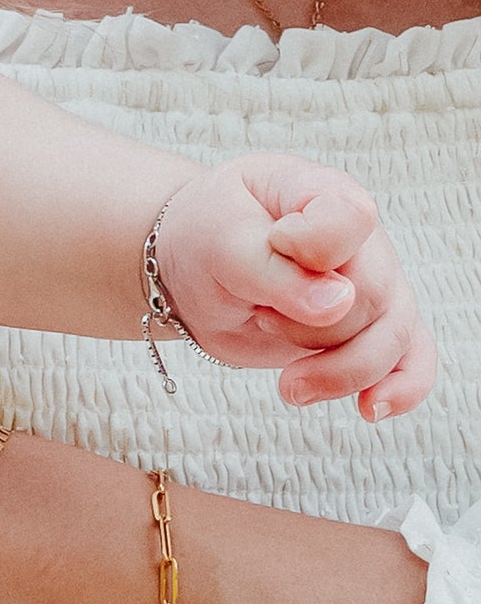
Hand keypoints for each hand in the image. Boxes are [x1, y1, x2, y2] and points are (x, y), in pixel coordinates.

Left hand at [156, 154, 435, 418]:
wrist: (193, 268)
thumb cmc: (208, 236)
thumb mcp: (219, 240)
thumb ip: (272, 268)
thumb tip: (337, 304)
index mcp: (324, 195)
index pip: (351, 218)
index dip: (313, 246)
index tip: (274, 246)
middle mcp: (362, 243)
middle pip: (368, 295)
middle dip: (305, 322)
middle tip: (257, 311)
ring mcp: (371, 287)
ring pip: (390, 338)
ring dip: (335, 370)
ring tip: (288, 385)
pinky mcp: (365, 331)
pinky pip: (410, 360)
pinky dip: (400, 388)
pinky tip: (372, 408)